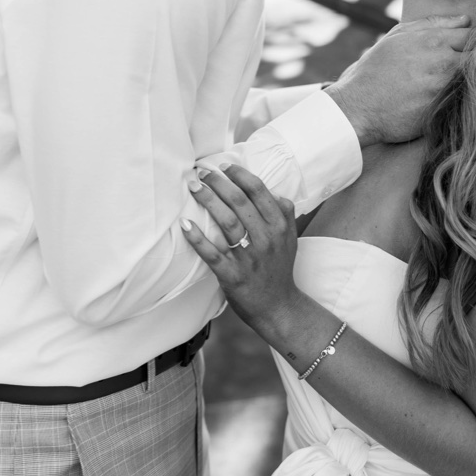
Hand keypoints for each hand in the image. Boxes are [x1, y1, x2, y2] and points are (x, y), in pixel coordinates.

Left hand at [184, 165, 305, 341]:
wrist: (279, 308)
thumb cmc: (280, 270)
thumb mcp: (290, 240)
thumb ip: (285, 214)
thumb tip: (274, 192)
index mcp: (279, 227)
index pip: (259, 192)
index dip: (240, 175)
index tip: (224, 166)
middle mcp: (266, 239)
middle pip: (240, 202)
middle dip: (219, 183)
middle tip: (202, 172)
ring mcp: (249, 258)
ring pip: (227, 222)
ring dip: (208, 201)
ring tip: (193, 187)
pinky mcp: (233, 275)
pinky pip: (212, 253)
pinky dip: (198, 238)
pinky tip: (185, 225)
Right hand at [326, 14, 472, 145]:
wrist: (358, 107)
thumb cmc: (375, 71)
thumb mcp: (397, 37)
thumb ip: (432, 24)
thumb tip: (465, 19)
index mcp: (434, 40)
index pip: (475, 34)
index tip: (473, 49)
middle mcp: (444, 62)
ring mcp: (447, 88)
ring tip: (468, 85)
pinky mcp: (447, 111)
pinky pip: (470, 102)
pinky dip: (469, 100)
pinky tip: (462, 102)